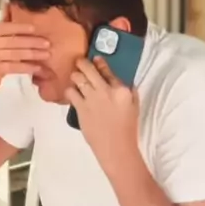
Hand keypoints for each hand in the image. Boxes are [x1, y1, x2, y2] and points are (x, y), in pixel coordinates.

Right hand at [0, 4, 49, 96]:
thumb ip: (2, 24)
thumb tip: (8, 4)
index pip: (5, 27)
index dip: (20, 28)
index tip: (34, 28)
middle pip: (13, 41)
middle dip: (32, 42)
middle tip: (47, 43)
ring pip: (15, 54)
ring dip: (33, 54)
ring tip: (46, 54)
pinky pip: (14, 67)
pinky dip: (27, 67)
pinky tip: (37, 67)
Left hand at [65, 57, 139, 174]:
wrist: (115, 147)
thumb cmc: (127, 127)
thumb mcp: (134, 105)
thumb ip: (127, 89)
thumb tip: (117, 78)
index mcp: (121, 89)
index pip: (107, 70)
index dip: (99, 62)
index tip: (94, 58)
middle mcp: (105, 90)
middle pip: (88, 69)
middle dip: (81, 62)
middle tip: (78, 62)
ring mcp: (91, 99)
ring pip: (76, 78)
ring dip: (75, 76)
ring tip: (75, 78)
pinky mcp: (80, 108)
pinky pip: (70, 92)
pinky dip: (70, 90)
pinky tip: (72, 92)